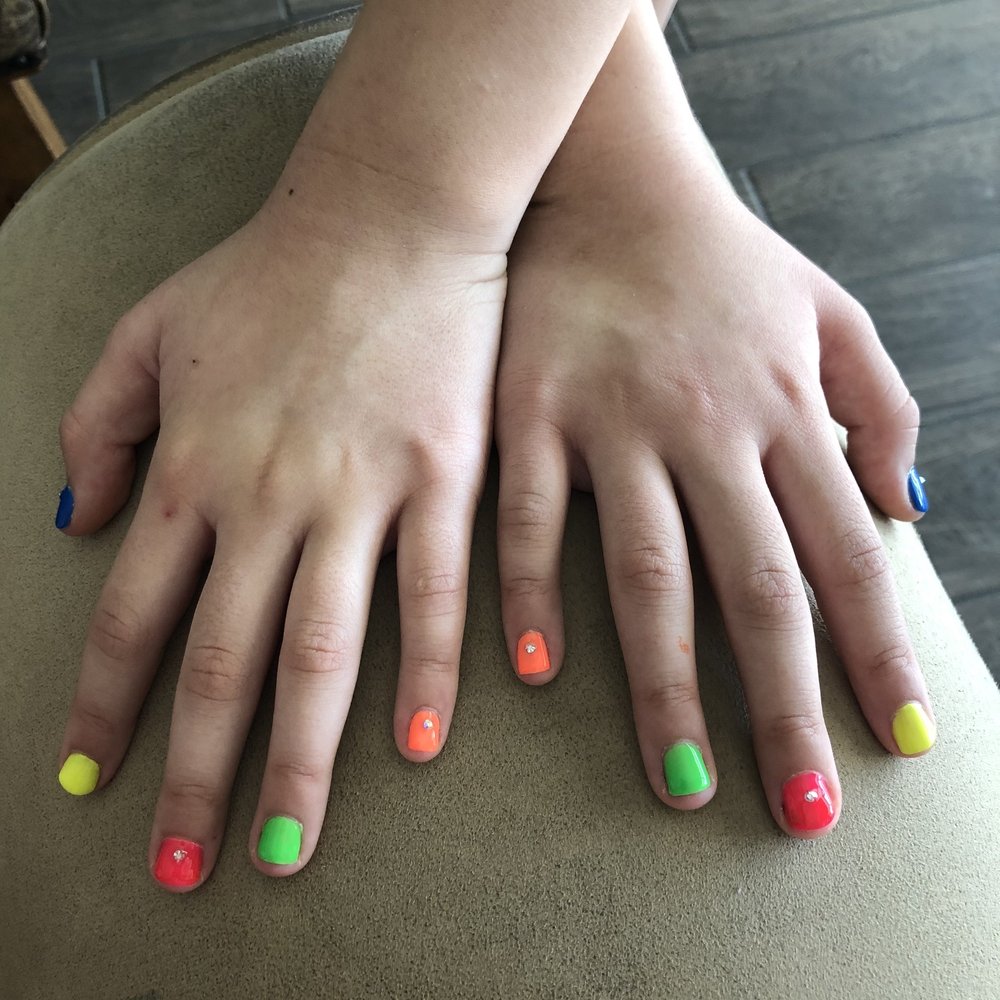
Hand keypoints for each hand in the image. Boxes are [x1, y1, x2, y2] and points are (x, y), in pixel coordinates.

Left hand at [55, 196, 505, 886]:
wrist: (389, 213)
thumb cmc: (271, 269)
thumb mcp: (149, 327)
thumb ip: (96, 422)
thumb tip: (73, 521)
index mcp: (194, 467)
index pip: (133, 618)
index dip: (107, 707)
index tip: (92, 778)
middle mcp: (267, 499)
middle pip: (220, 665)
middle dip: (196, 779)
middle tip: (184, 871)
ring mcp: (358, 494)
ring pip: (319, 653)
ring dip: (297, 762)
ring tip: (285, 848)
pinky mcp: (441, 481)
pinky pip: (430, 596)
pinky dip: (424, 674)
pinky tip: (417, 748)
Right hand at [495, 157, 933, 837]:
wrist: (610, 180)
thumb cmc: (723, 259)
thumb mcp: (827, 310)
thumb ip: (881, 403)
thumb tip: (909, 507)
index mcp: (784, 409)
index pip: (848, 558)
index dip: (879, 657)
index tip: (899, 744)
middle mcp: (709, 427)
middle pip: (759, 590)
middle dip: (786, 710)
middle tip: (799, 812)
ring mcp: (615, 422)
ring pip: (650, 574)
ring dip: (668, 686)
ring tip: (681, 782)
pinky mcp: (532, 413)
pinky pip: (529, 516)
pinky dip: (532, 593)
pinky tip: (540, 671)